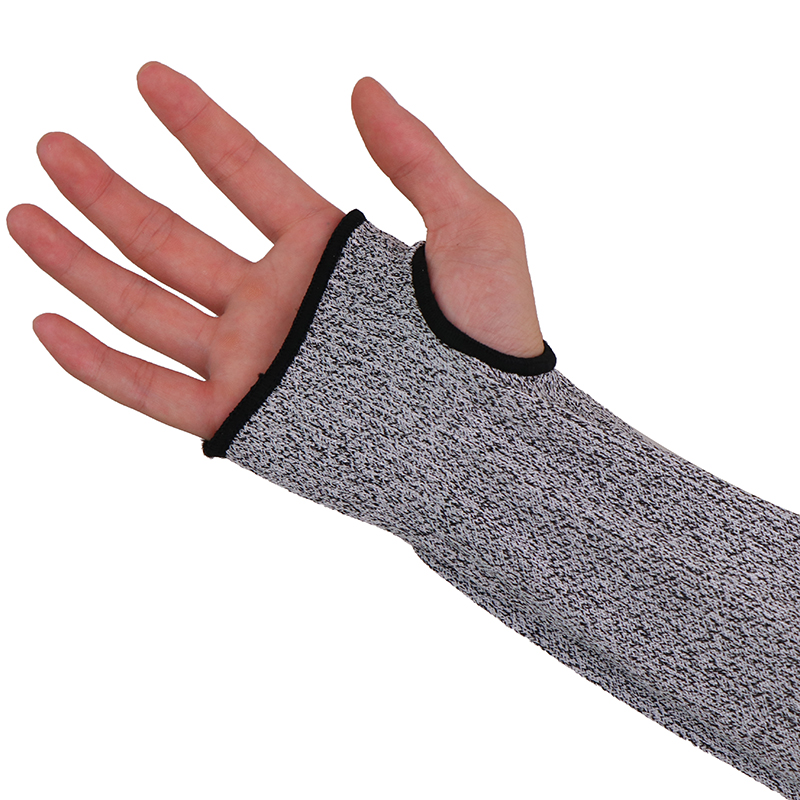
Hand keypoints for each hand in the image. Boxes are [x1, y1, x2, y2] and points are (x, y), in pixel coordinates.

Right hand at [7, 62, 544, 440]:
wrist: (484, 442)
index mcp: (322, 252)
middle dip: (107, 190)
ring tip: (25, 213)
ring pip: (144, 307)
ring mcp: (251, 361)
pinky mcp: (241, 421)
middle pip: (170, 236)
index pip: (243, 173)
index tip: (151, 75)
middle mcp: (275, 302)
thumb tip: (363, 85)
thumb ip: (419, 158)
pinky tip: (45, 326)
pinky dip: (96, 364)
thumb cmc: (493, 339)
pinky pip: (150, 391)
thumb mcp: (474, 229)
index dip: (197, 122)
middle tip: (53, 144)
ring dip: (81, 262)